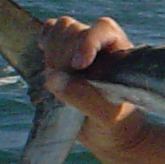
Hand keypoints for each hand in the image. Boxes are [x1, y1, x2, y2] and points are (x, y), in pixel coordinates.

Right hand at [39, 14, 164, 163]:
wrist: (110, 135)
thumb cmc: (116, 124)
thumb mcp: (106, 116)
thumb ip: (83, 97)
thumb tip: (52, 78)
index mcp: (120, 52)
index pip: (102, 28)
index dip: (87, 42)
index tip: (79, 65)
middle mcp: (100, 45)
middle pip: (73, 29)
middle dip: (63, 57)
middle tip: (66, 85)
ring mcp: (79, 48)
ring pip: (59, 29)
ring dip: (52, 54)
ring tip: (59, 80)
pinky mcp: (62, 55)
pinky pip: (48, 35)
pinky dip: (44, 44)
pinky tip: (49, 65)